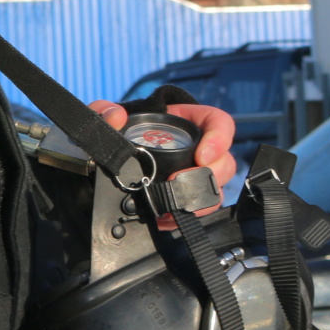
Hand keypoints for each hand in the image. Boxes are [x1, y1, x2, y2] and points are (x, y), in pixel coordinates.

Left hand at [91, 99, 237, 210]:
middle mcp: (198, 150)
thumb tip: (116, 116)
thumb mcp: (108, 116)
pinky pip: (198, 210)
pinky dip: (184, 216)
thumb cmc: (118, 130)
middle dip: (209, 176)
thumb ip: (105, 110)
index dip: (219, 139)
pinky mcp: (185, 197)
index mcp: (188, 122)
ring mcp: (193, 175)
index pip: (219, 123)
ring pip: (217, 189)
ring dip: (201, 200)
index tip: (202, 156)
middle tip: (178, 182)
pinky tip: (164, 219)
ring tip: (175, 205)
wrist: (108, 159)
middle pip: (224, 162)